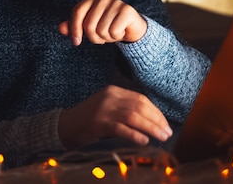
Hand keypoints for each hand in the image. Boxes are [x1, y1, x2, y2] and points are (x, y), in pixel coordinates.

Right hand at [57, 85, 172, 148]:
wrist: (65, 125)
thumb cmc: (89, 120)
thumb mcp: (108, 107)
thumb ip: (125, 109)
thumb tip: (151, 121)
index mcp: (114, 91)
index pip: (141, 99)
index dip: (156, 112)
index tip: (165, 123)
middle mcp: (110, 97)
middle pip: (140, 107)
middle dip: (157, 120)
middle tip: (168, 132)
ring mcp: (104, 110)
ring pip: (133, 116)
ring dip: (151, 127)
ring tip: (162, 137)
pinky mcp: (98, 124)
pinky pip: (120, 128)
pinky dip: (134, 134)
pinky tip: (144, 140)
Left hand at [58, 0, 146, 45]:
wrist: (131, 27)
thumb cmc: (107, 26)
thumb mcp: (89, 27)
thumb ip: (74, 27)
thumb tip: (60, 28)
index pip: (77, 12)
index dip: (74, 29)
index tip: (76, 42)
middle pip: (89, 24)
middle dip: (94, 37)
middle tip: (102, 36)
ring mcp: (116, 2)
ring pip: (101, 30)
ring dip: (106, 38)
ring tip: (111, 33)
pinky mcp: (127, 10)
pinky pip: (113, 31)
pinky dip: (116, 36)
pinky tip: (121, 31)